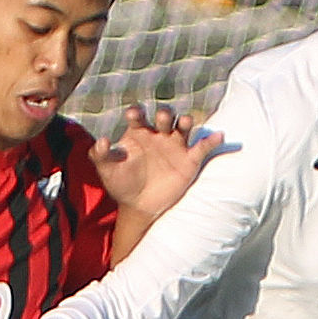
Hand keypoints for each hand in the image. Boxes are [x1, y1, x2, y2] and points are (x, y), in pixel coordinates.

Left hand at [90, 103, 223, 218]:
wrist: (139, 206)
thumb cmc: (122, 184)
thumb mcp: (107, 171)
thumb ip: (99, 155)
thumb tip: (102, 141)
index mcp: (138, 132)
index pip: (139, 116)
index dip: (136, 112)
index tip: (133, 114)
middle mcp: (158, 134)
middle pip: (165, 117)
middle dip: (165, 114)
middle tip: (162, 118)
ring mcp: (175, 146)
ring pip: (184, 127)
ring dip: (186, 121)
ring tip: (185, 122)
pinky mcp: (189, 160)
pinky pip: (202, 148)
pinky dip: (212, 141)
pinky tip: (218, 136)